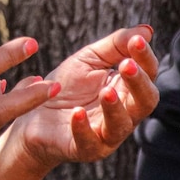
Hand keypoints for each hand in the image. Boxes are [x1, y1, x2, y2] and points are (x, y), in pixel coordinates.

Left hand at [2, 26, 159, 171]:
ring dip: (115, 107)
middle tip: (126, 65)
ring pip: (121, 125)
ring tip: (106, 91)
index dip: (145, 58)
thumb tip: (146, 31)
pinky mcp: (85, 149)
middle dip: (138, 83)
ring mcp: (106, 134)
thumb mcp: (88, 60)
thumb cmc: (65, 86)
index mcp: (127, 90)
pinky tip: (77, 113)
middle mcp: (124, 114)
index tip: (138, 40)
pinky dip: (83, 128)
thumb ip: (116, 45)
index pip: (148, 75)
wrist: (32, 115)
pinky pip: (89, 142)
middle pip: (145, 102)